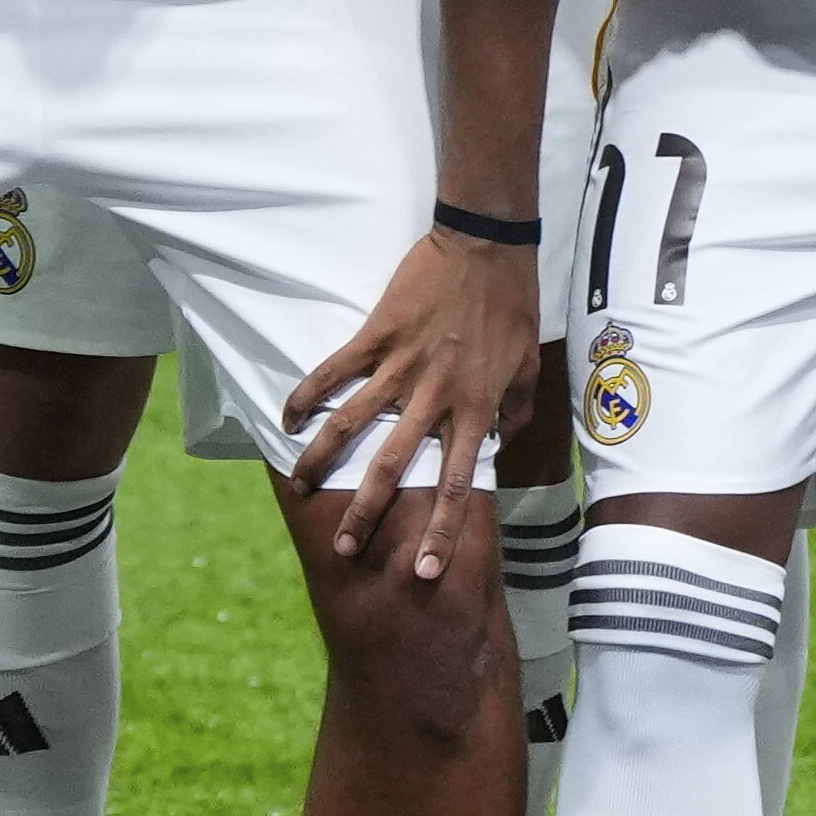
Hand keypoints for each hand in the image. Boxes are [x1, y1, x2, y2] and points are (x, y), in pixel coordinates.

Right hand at [286, 228, 546, 525]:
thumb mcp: (529, 362)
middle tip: (345, 548)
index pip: (459, 483)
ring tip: (299, 489)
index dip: (442, 531)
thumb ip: (516, 407)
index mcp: (476, 408)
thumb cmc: (511, 304)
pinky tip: (286, 419)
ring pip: (353, 424)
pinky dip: (307, 395)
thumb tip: (504, 442)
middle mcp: (435, 396)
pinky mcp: (376, 335)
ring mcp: (401, 366)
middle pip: (395, 467)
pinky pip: (334, 371)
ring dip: (322, 461)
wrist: (486, 245)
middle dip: (367, 513)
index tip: (425, 571)